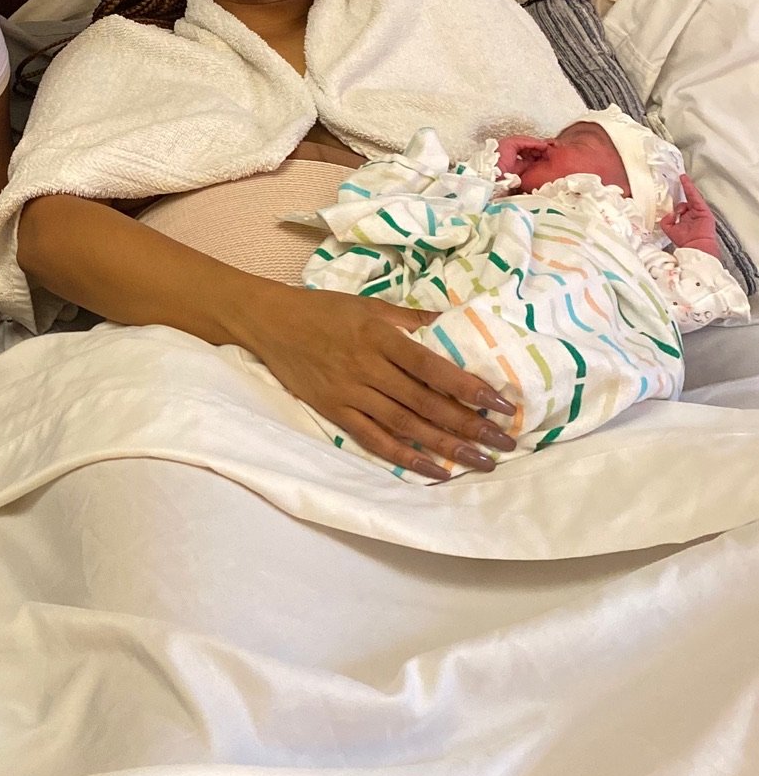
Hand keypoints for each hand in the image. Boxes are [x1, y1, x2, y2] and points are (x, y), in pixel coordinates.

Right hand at [241, 284, 517, 480]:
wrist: (271, 323)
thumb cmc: (324, 310)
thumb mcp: (370, 305)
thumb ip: (412, 318)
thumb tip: (455, 322)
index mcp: (380, 337)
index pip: (433, 367)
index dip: (469, 387)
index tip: (502, 403)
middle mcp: (368, 368)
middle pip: (425, 403)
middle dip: (469, 425)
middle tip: (505, 443)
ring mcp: (351, 393)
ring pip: (405, 426)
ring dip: (446, 446)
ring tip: (480, 462)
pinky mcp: (335, 412)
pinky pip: (374, 440)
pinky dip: (405, 457)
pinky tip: (434, 470)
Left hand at [660, 172, 719, 256]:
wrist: (696, 246)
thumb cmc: (686, 241)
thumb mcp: (669, 230)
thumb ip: (666, 221)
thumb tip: (669, 212)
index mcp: (684, 219)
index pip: (679, 206)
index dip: (674, 199)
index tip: (669, 190)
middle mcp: (691, 215)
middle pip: (685, 199)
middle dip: (682, 190)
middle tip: (678, 180)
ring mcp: (698, 211)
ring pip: (690, 197)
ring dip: (685, 188)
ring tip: (682, 179)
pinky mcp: (703, 209)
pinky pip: (695, 196)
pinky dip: (690, 188)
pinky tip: (685, 181)